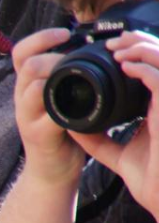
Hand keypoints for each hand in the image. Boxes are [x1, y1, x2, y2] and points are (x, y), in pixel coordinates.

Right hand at [11, 28, 85, 185]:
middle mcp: (21, 100)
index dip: (40, 38)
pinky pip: (50, 114)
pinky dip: (64, 107)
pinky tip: (75, 108)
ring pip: (34, 87)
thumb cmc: (58, 135)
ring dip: (57, 80)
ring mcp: (27, 117)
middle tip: (72, 64)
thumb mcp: (52, 102)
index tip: (63, 34)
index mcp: (25, 88)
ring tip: (74, 83)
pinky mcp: (39, 135)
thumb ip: (55, 80)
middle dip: (53, 58)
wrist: (51, 172)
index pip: (20, 53)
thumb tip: (74, 53)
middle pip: (27, 66)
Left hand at [70, 31, 158, 219]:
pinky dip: (146, 69)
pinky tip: (127, 67)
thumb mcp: (115, 154)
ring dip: (141, 50)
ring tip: (117, 51)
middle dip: (138, 45)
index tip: (108, 53)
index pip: (150, 72)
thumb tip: (71, 125)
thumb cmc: (149, 178)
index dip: (134, 56)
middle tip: (112, 43)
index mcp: (157, 108)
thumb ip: (96, 140)